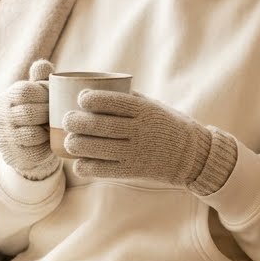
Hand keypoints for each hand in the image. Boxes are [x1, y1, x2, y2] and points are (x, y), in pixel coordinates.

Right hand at [0, 59, 60, 180]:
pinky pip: (34, 149)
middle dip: (48, 113)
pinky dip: (45, 143)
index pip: (24, 91)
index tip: (55, 97)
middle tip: (60, 114)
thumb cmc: (35, 117)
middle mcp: (0, 117)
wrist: (27, 150)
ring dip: (47, 130)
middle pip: (29, 112)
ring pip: (32, 132)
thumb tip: (44, 64)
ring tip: (54, 126)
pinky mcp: (12, 155)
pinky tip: (50, 140)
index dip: (44, 93)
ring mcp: (4, 137)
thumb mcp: (36, 97)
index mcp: (6, 99)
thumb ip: (40, 80)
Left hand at [63, 89, 237, 194]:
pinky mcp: (134, 171)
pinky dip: (87, 167)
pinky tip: (79, 163)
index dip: (92, 99)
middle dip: (77, 122)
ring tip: (69, 141)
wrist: (193, 156)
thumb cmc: (169, 126)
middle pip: (101, 125)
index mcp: (145, 110)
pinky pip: (104, 170)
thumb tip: (97, 89)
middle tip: (66, 120)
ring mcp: (137, 152)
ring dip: (77, 145)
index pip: (114, 102)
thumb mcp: (154, 106)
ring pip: (98, 148)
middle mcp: (140, 130)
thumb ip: (129, 99)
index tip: (80, 98)